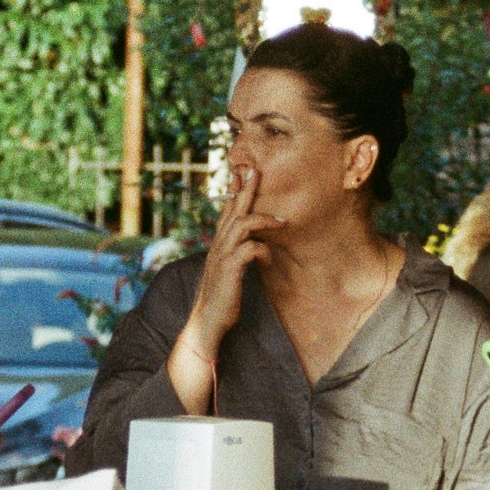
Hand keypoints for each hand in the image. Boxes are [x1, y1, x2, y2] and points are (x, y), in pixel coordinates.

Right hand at [180, 167, 278, 362]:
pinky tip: (269, 260)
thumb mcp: (229, 271)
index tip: (243, 173)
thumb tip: (254, 246)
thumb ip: (237, 255)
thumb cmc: (221, 297)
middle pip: (233, 209)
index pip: (227, 211)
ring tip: (282, 221)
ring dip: (263, 219)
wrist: (207, 320)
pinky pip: (250, 249)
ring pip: (242, 224)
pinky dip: (264, 251)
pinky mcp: (230, 269)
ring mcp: (222, 255)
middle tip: (256, 169)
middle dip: (245, 188)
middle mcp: (218, 245)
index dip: (234, 191)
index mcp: (218, 244)